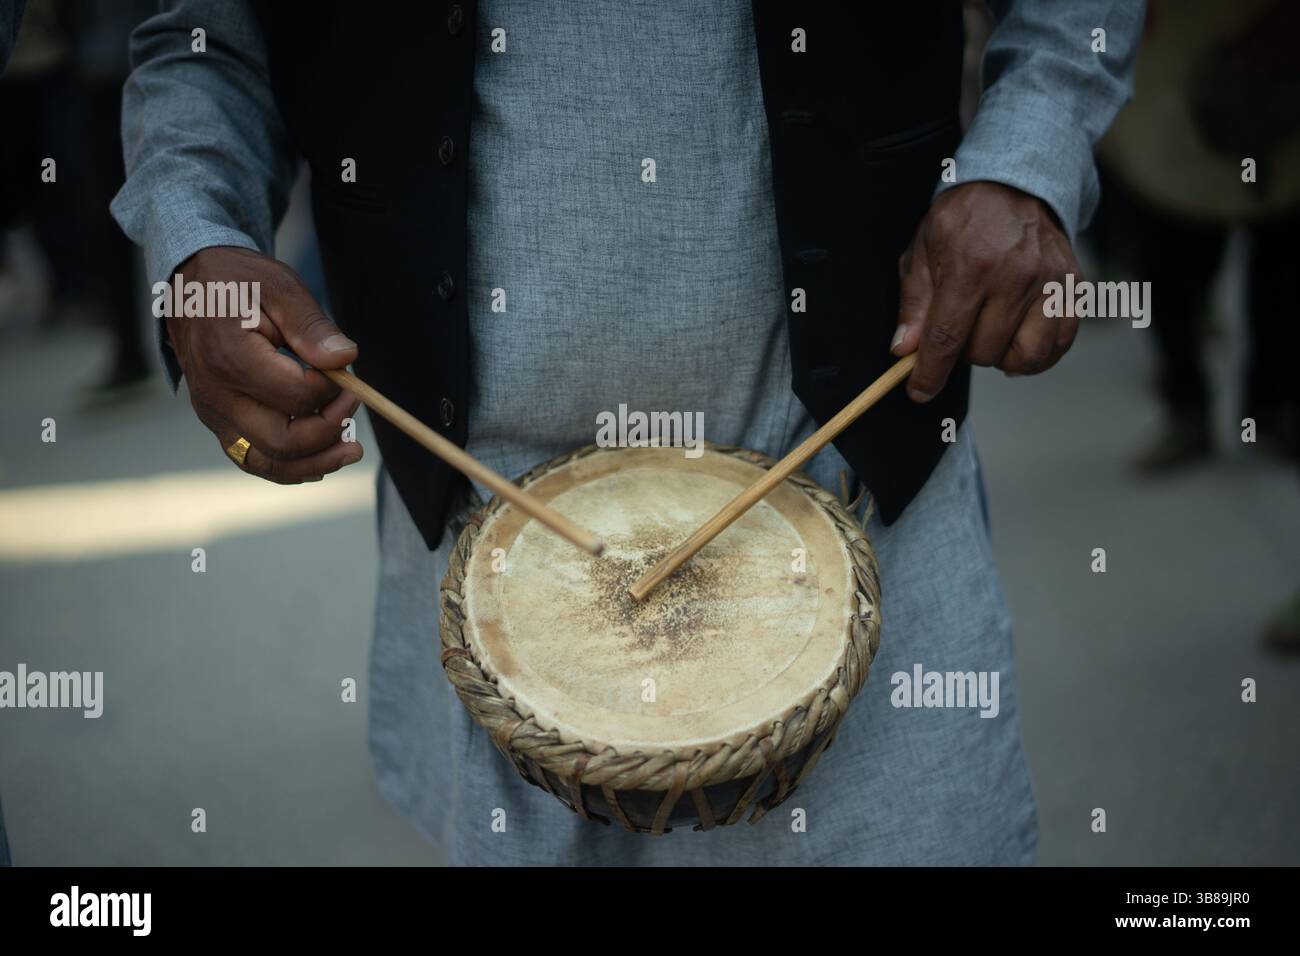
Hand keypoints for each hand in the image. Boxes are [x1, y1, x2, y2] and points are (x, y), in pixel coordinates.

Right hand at [164, 246, 363, 482]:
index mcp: (231, 358)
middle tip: (353, 404)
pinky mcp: (219, 423)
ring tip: (351, 450)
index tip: (345, 371)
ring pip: (268, 463)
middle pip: (283, 442)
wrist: (192, 287)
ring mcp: (214, 414)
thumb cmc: (238, 282)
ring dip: (315, 463)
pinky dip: (290, 466)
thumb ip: (312, 326)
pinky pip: (254, 459)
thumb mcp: (279, 287)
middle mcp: (217, 396)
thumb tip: (346, 358)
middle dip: (329, 431)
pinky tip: (320, 459)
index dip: (332, 390)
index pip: (297, 397)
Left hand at [891, 181, 1080, 401]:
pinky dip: (1036, 355)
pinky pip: (1059, 345)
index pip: (947, 336)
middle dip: (963, 350)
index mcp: (972, 264)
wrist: (1016, 185)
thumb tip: (904, 350)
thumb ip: (913, 303)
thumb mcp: (923, 249)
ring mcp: (1051, 283)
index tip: (920, 391)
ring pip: (1025, 356)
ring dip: (1000, 356)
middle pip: (983, 350)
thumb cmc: (964, 220)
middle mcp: (1016, 276)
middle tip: (960, 326)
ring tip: (989, 333)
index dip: (930, 372)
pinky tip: (1017, 340)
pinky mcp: (1073, 289)